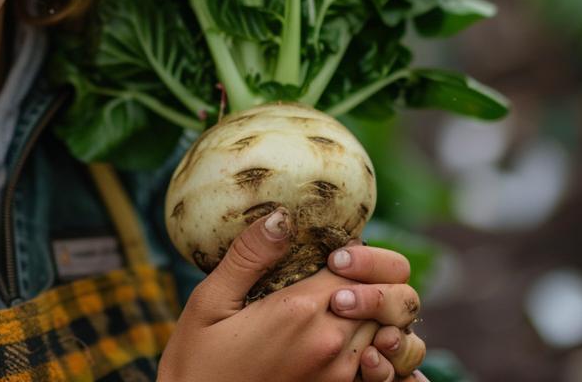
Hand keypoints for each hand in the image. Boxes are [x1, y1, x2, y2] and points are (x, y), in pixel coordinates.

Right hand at [158, 208, 425, 381]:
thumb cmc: (196, 365)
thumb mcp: (208, 303)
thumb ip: (249, 257)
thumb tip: (281, 216)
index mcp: (299, 312)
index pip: (355, 264)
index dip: (348, 251)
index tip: (326, 251)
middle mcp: (330, 343)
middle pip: (381, 296)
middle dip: (368, 278)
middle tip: (338, 273)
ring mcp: (339, 375)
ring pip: (385, 329)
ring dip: (371, 311)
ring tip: (340, 302)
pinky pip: (377, 364)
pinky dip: (373, 346)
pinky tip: (342, 338)